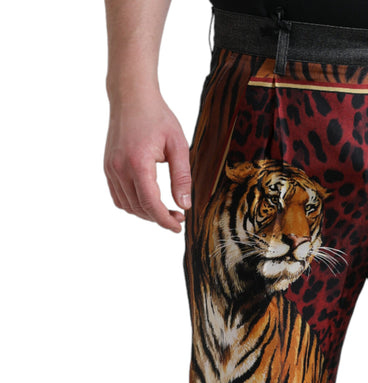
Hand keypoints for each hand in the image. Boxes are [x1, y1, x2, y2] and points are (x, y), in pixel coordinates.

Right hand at [104, 93, 190, 232]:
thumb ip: (182, 177)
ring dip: (146, 214)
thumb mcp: (178, 145)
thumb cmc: (157, 117)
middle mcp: (119, 167)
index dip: (165, 220)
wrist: (131, 96)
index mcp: (138, 162)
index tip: (179, 227)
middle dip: (159, 218)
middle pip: (138, 208)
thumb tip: (184, 205)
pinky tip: (148, 201)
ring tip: (165, 210)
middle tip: (178, 216)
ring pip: (127, 206)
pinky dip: (133, 205)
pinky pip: (118, 197)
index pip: (149, 203)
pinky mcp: (108, 167)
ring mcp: (110, 168)